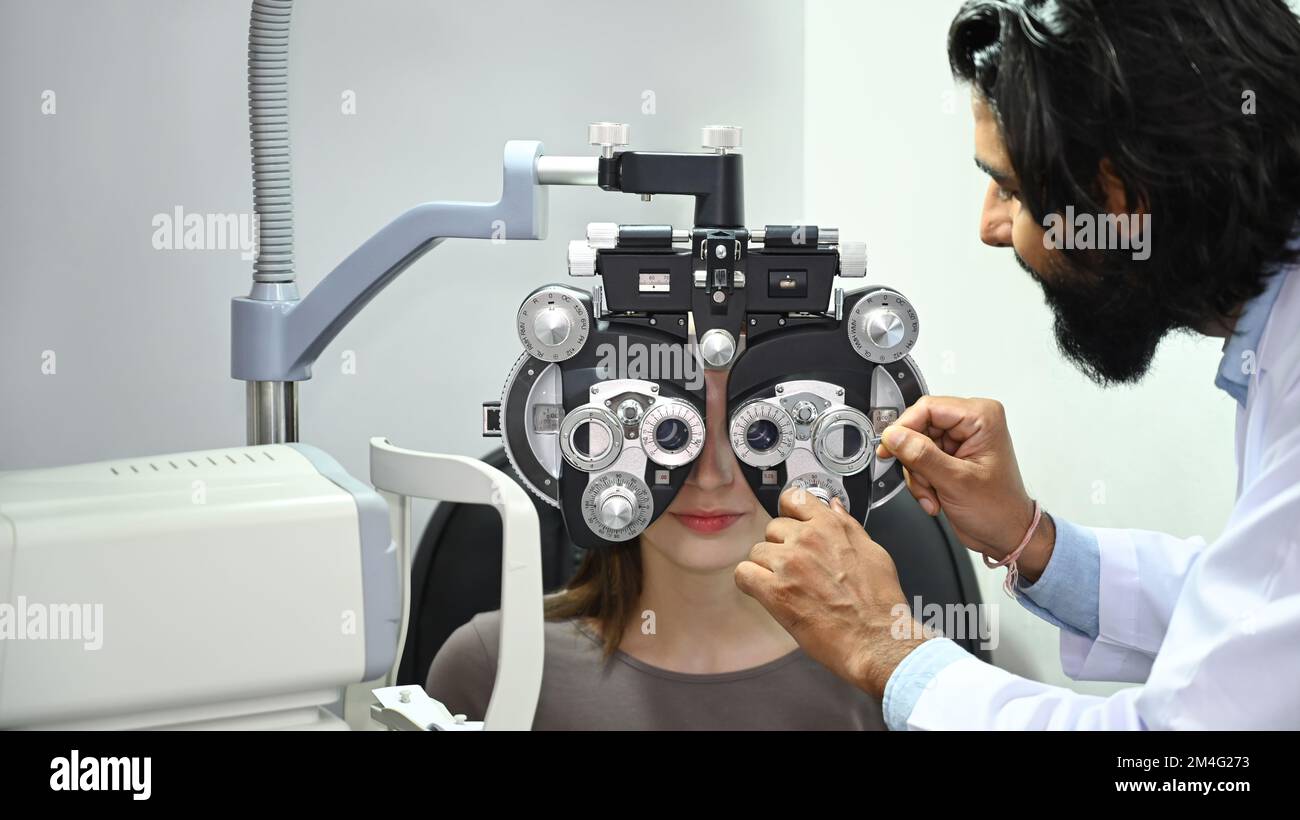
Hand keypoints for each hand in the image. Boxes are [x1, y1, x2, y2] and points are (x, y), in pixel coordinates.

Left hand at [734, 487, 927, 699]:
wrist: (876, 640)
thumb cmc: (879, 604)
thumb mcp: (873, 552)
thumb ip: (848, 526)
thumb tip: (834, 506)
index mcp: (830, 526)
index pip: (793, 498)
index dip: (789, 513)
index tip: (791, 524)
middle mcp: (806, 539)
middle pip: (773, 528)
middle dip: (782, 546)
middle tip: (797, 569)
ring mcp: (788, 563)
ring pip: (757, 552)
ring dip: (767, 568)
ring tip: (788, 586)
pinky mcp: (775, 591)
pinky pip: (743, 574)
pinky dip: (750, 583)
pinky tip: (766, 593)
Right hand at [875, 396, 1053, 582]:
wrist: (1006, 535)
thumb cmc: (999, 510)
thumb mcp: (956, 482)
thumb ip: (921, 456)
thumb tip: (894, 436)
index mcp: (981, 417)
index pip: (928, 407)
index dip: (905, 428)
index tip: (889, 448)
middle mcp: (971, 423)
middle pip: (918, 427)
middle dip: (914, 461)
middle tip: (923, 482)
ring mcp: (959, 440)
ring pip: (914, 446)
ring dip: (918, 476)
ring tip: (933, 494)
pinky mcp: (950, 456)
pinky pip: (919, 460)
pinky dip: (922, 481)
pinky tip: (935, 496)